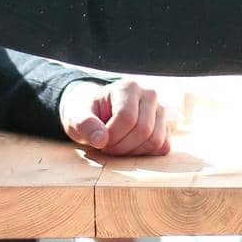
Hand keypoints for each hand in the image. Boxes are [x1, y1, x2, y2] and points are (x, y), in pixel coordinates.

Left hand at [58, 78, 172, 155]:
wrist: (96, 114)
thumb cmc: (86, 113)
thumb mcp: (75, 115)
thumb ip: (84, 124)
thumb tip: (101, 139)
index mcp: (128, 86)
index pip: (127, 117)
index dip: (111, 135)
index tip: (98, 139)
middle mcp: (149, 94)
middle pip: (143, 130)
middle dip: (121, 146)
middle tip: (106, 146)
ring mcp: (161, 110)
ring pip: (155, 140)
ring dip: (132, 152)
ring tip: (117, 146)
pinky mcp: (165, 126)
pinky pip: (163, 147)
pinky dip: (146, 154)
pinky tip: (130, 148)